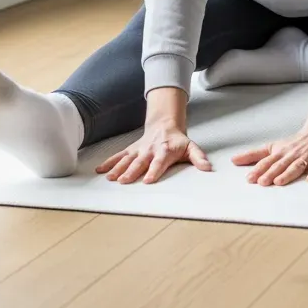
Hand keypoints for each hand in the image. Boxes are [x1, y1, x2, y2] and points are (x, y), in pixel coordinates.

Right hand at [95, 117, 211, 183]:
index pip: (159, 162)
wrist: (165, 125)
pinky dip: (109, 162)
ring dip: (118, 168)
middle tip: (124, 181)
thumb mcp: (191, 147)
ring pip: (127, 159)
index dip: (154, 170)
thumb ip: (199, 158)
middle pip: (140, 162)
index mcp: (165, 151)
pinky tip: (100, 170)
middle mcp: (150, 150)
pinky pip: (119, 156)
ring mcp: (139, 150)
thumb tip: (208, 168)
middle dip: (132, 172)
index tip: (148, 180)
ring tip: (110, 178)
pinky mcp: (131, 149)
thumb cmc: (178, 141)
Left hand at [233, 122, 307, 185]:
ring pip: (296, 165)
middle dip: (270, 173)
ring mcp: (307, 157)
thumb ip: (254, 155)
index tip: (249, 178)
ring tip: (279, 182)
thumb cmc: (294, 144)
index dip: (258, 169)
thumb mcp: (272, 147)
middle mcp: (291, 154)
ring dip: (288, 173)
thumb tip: (233, 160)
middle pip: (280, 164)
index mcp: (279, 152)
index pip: (267, 161)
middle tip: (262, 182)